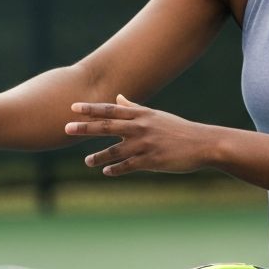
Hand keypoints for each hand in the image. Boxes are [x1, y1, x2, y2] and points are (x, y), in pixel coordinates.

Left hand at [64, 95, 213, 175]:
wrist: (202, 143)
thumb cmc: (177, 129)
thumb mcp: (155, 115)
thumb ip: (134, 108)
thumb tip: (118, 97)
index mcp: (141, 115)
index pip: (111, 110)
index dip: (91, 109)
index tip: (73, 107)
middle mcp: (141, 127)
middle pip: (107, 127)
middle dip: (86, 128)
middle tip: (66, 128)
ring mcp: (146, 144)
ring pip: (116, 150)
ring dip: (99, 155)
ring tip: (87, 161)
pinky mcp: (152, 160)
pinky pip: (129, 166)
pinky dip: (116, 169)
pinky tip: (106, 171)